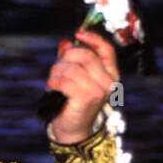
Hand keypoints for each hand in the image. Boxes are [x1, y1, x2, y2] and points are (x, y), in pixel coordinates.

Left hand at [45, 28, 118, 143]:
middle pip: (86, 56)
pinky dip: (53, 82)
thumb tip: (65, 42)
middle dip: (66, 58)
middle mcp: (109, 83)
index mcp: (111, 75)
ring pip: (72, 68)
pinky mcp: (86, 99)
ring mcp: (99, 91)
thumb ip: (71, 59)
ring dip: (56, 72)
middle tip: (56, 68)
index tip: (78, 33)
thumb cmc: (73, 101)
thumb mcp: (75, 77)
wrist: (73, 129)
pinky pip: (65, 81)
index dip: (93, 38)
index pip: (107, 50)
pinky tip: (52, 89)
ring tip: (52, 82)